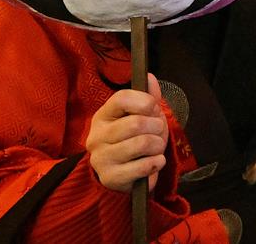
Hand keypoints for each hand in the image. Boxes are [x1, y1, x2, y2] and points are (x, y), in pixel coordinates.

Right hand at [86, 74, 168, 192]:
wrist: (122, 175)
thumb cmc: (132, 140)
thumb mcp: (139, 116)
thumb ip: (147, 97)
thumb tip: (149, 77)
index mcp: (102, 116)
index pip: (122, 98)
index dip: (144, 101)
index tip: (153, 109)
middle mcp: (97, 136)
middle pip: (136, 123)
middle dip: (157, 126)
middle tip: (158, 131)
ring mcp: (101, 158)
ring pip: (142, 143)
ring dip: (158, 145)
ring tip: (156, 147)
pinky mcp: (111, 178)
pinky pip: (144, 166)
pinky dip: (157, 162)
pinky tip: (155, 161)